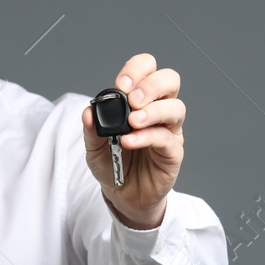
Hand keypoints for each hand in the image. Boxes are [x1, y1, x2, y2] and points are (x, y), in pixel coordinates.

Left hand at [81, 53, 185, 228]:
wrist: (124, 195)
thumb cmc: (113, 163)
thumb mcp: (94, 146)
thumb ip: (91, 129)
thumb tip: (89, 112)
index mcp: (141, 99)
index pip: (148, 69)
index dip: (137, 69)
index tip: (121, 84)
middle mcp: (159, 109)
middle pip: (170, 80)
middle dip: (151, 85)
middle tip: (132, 100)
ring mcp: (169, 130)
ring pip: (175, 108)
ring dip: (153, 111)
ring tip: (132, 122)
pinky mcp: (173, 152)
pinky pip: (166, 139)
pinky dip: (147, 137)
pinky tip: (130, 141)